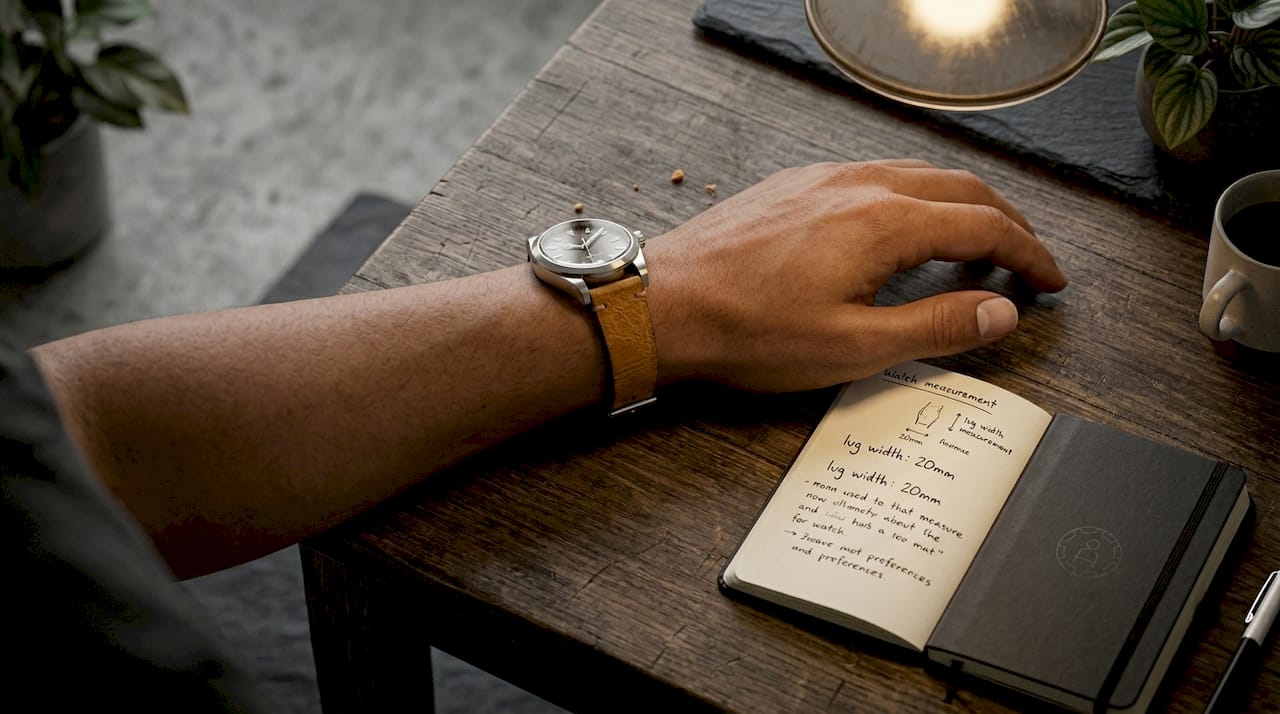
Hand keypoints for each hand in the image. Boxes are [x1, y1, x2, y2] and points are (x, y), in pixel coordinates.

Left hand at [644, 160, 1067, 391]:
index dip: (1029, 254)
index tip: (1052, 281)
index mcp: (884, 221)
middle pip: (960, 189)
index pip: (984, 225)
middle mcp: (860, 184)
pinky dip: (913, 200)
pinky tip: (902, 231)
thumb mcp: (853, 347)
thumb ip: (935, 326)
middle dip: (1005, 225)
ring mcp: (824, 179)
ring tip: (975, 250)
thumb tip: (1000, 312)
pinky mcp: (795, 186)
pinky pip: (875, 177)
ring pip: (918, 176)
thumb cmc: (747, 330)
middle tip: (1027, 265)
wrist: (664, 304)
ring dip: (959, 208)